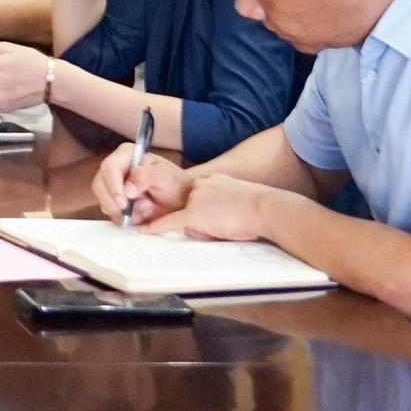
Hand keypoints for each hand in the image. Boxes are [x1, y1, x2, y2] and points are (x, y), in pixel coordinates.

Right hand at [92, 141, 192, 222]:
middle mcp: (116, 168)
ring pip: (102, 199)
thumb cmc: (176, 185)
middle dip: (113, 202)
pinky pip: (109, 211)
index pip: (109, 167)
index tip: (123, 202)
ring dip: (120, 211)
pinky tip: (138, 215)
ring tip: (143, 211)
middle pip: (100, 184)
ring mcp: (112, 184)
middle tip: (129, 212)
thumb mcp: (167, 176)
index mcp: (127, 155)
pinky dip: (122, 217)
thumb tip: (127, 189)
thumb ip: (147, 176)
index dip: (113, 185)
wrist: (181, 201)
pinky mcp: (113, 200)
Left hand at [150, 173, 274, 240]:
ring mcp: (195, 199)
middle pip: (189, 207)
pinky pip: (170, 221)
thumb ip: (225, 199)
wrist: (265, 208)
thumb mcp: (240, 196)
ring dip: (204, 228)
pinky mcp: (193, 214)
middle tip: (227, 221)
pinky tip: (145, 230)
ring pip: (188, 219)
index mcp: (213, 180)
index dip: (205, 208)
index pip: (198, 195)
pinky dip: (157, 226)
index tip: (213, 212)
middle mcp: (200, 186)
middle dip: (204, 219)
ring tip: (227, 225)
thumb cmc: (261, 208)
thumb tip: (217, 212)